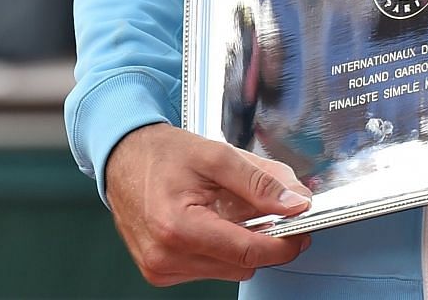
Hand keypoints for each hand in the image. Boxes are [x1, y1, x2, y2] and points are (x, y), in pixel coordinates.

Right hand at [105, 122, 311, 285]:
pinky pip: (209, 269)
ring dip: (243, 245)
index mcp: (178, 227)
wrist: (125, 159)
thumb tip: (296, 203)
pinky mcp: (160, 272)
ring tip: (234, 211)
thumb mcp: (219, 155)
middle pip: (240, 265)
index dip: (282, 244)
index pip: (245, 252)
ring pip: (228, 270)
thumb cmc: (165, 155)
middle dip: (265, 240)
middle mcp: (165, 256)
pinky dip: (223, 249)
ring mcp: (160, 268)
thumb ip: (261, 181)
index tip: (302, 231)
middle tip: (273, 211)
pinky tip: (216, 222)